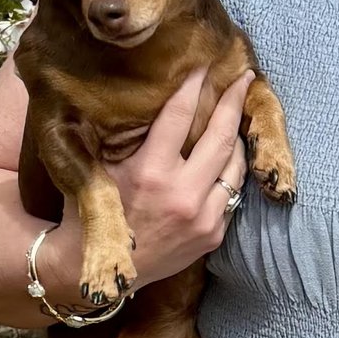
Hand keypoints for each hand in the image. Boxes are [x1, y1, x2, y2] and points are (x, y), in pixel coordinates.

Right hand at [112, 68, 252, 285]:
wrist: (105, 272)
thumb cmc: (93, 214)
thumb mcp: (99, 171)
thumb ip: (125, 139)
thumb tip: (149, 97)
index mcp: (150, 172)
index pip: (179, 116)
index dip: (193, 86)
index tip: (203, 65)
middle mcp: (182, 194)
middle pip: (221, 136)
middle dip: (234, 102)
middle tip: (245, 78)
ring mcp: (203, 217)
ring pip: (234, 166)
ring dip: (237, 139)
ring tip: (238, 119)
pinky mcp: (212, 235)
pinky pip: (229, 195)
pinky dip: (228, 175)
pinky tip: (226, 160)